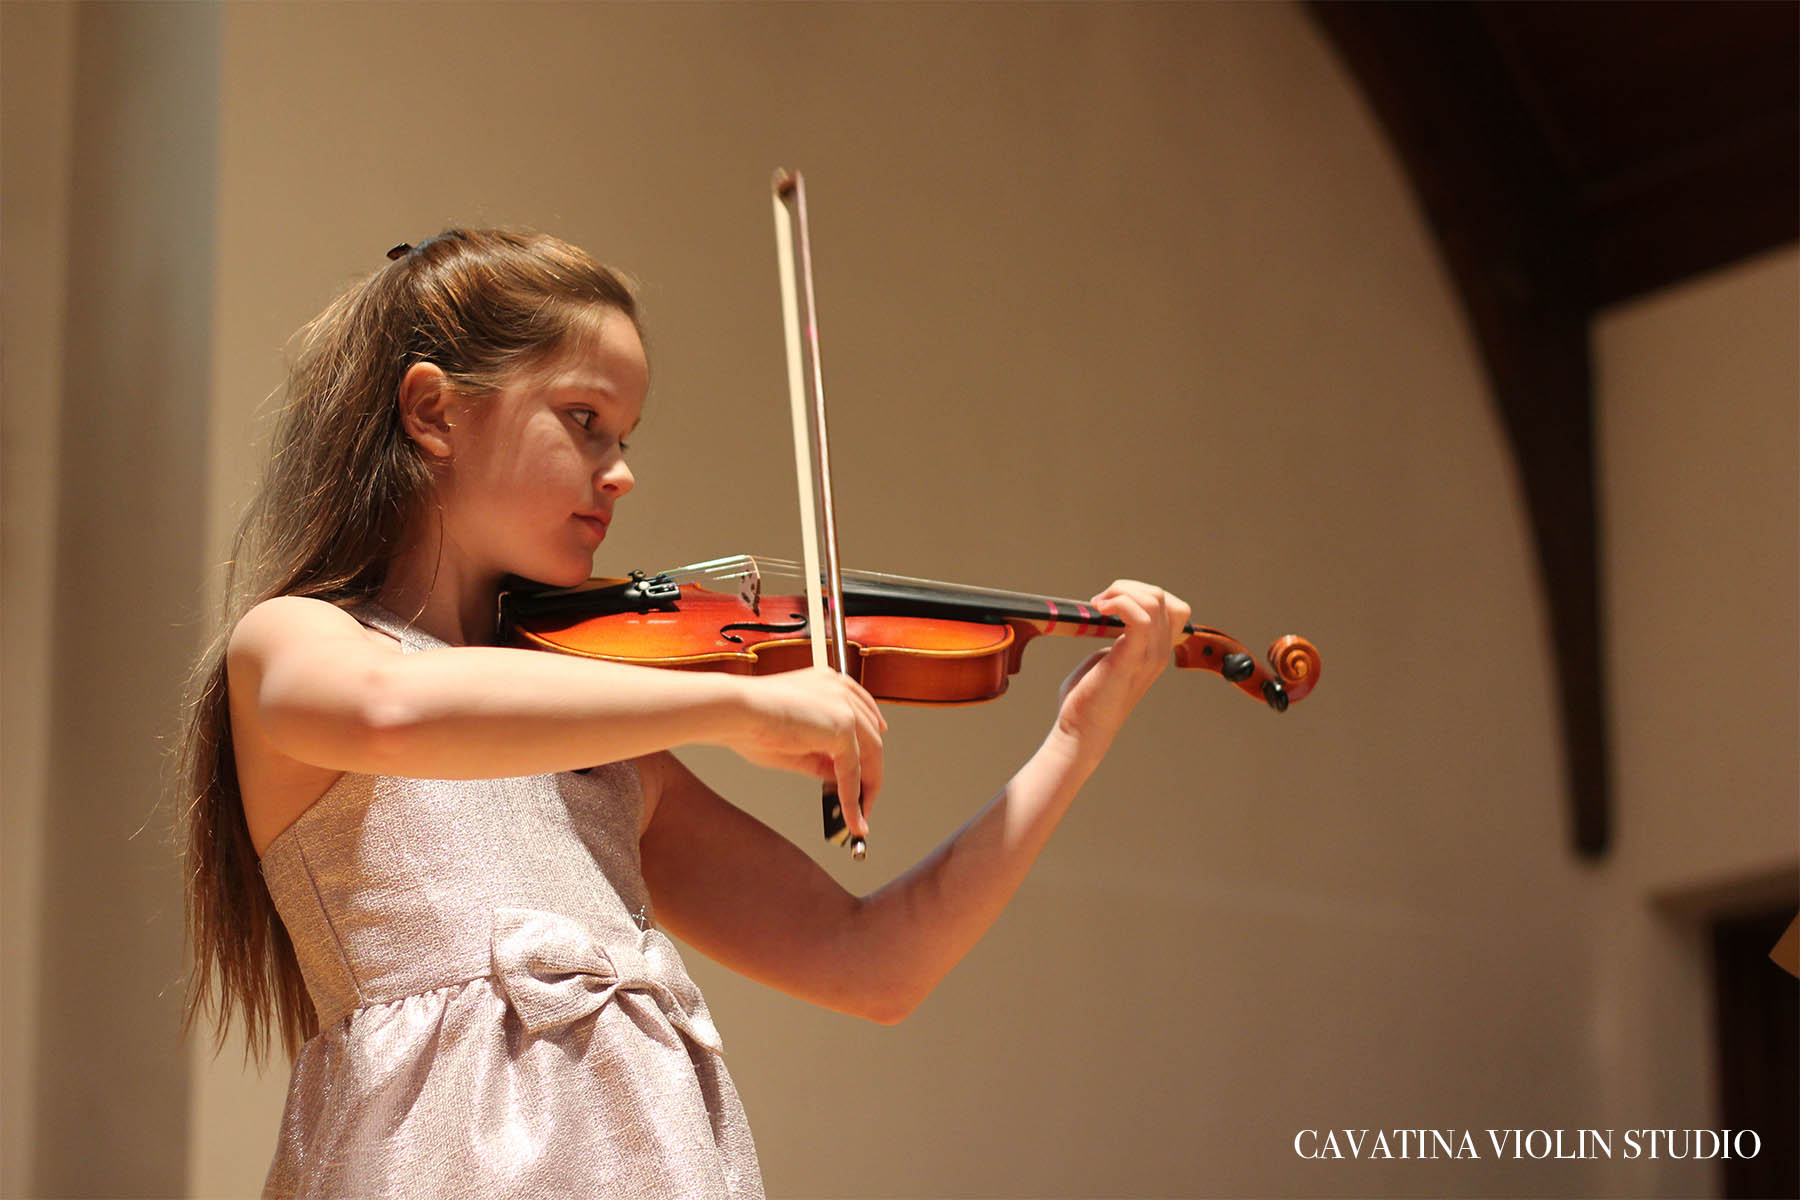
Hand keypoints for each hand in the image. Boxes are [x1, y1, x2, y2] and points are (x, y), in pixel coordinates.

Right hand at [720, 667, 885, 838]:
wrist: (735, 711)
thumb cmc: (750, 721)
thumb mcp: (794, 744)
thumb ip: (821, 759)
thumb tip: (841, 778)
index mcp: (828, 684)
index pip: (863, 716)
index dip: (869, 746)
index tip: (869, 769)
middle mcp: (841, 690)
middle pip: (871, 737)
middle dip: (871, 772)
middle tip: (866, 800)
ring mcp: (844, 706)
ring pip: (870, 753)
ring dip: (868, 788)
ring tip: (861, 815)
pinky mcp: (842, 726)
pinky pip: (854, 769)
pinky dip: (853, 797)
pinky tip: (852, 816)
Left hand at [1050, 580, 1190, 765]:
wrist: (1082, 731)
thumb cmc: (1089, 699)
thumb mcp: (1110, 659)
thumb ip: (1119, 639)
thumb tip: (1108, 616)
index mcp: (1156, 652)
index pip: (1175, 608)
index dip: (1145, 594)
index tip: (1113, 603)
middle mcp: (1159, 652)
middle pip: (1163, 597)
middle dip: (1128, 588)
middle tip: (1100, 602)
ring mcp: (1149, 656)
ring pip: (1154, 600)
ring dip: (1122, 592)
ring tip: (1099, 605)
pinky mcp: (1131, 659)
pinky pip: (1140, 616)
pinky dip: (1120, 603)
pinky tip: (1100, 610)